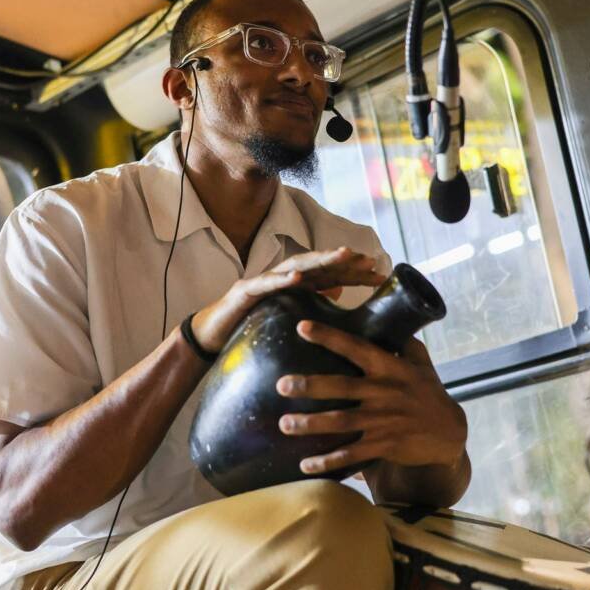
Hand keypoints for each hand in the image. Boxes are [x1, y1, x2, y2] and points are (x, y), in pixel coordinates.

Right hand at [190, 248, 385, 353]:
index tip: (379, 273)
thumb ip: (311, 299)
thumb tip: (339, 291)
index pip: (330, 274)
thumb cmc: (250, 324)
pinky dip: (281, 279)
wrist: (211, 334)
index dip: (354, 272)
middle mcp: (281, 277)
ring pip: (296, 266)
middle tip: (369, 260)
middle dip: (344, 260)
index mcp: (294, 284)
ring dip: (321, 259)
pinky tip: (297, 278)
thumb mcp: (287, 313)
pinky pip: (265, 283)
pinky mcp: (244, 291)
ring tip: (344, 255)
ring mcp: (263, 280)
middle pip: (318, 264)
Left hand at [276, 321, 467, 474]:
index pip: (357, 348)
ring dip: (311, 425)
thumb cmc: (429, 394)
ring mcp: (383, 421)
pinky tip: (305, 465)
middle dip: (310, 386)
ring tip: (285, 424)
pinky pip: (351, 455)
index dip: (330, 337)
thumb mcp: (422, 365)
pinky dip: (328, 461)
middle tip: (281, 385)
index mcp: (390, 368)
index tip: (302, 327)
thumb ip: (405, 343)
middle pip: (342, 388)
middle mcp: (384, 393)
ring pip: (341, 423)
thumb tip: (393, 318)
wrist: (449, 434)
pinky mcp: (383, 445)